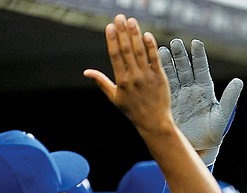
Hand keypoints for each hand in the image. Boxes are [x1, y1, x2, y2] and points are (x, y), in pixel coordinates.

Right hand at [83, 15, 171, 134]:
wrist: (154, 122)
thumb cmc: (133, 110)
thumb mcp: (114, 97)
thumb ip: (101, 82)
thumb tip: (86, 72)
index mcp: (121, 81)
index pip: (115, 56)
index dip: (112, 40)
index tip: (110, 27)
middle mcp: (133, 77)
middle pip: (127, 50)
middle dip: (123, 32)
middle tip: (120, 17)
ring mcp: (147, 77)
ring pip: (140, 52)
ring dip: (135, 35)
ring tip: (132, 21)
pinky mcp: (160, 77)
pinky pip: (155, 59)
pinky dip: (151, 47)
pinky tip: (147, 35)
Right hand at [159, 38, 242, 165]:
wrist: (199, 148)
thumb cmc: (214, 133)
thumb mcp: (222, 116)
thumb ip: (230, 99)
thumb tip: (239, 81)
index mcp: (205, 90)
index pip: (201, 69)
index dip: (198, 57)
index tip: (195, 43)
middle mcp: (192, 89)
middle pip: (185, 68)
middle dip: (180, 55)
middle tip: (175, 42)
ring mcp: (179, 94)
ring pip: (172, 74)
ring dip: (166, 62)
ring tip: (160, 49)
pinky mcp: (169, 102)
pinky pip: (163, 86)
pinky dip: (158, 75)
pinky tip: (151, 65)